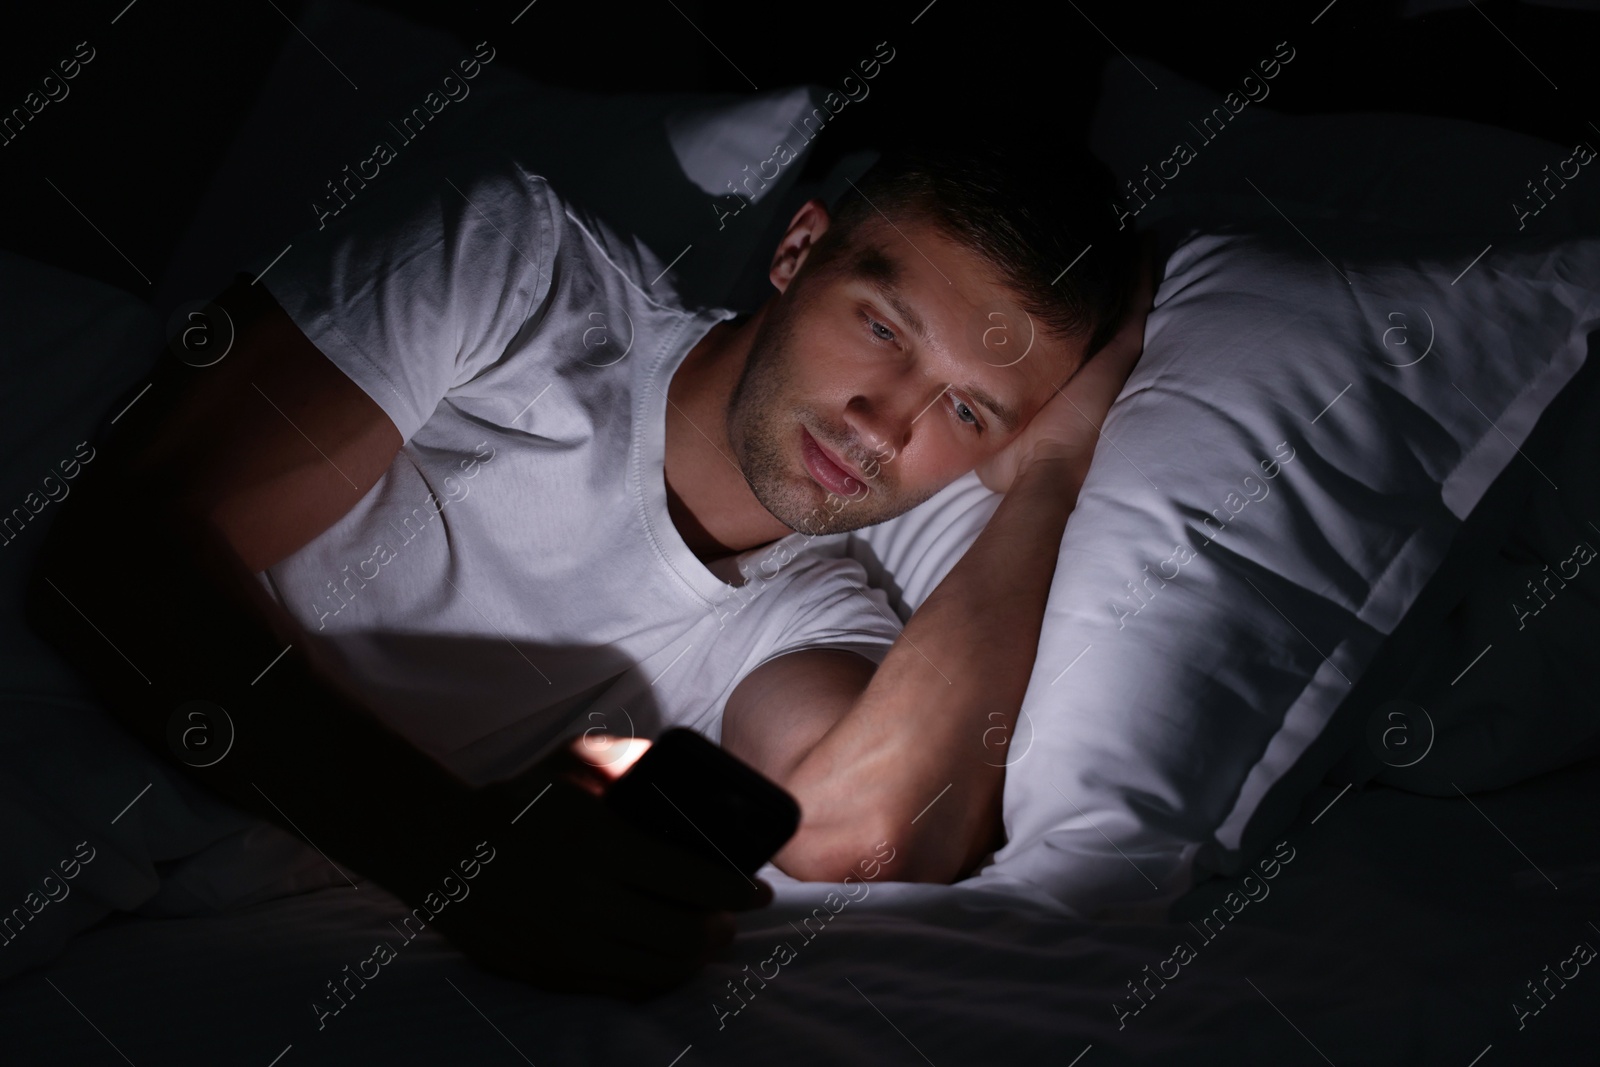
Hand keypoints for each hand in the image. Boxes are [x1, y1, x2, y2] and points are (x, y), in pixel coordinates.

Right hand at [408, 734, 771, 999]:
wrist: (443, 850)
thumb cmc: (517, 802)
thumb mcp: (570, 761)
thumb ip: (625, 754)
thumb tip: (669, 760)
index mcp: (599, 846)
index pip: (694, 882)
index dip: (738, 891)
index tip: (758, 889)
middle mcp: (584, 902)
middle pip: (683, 936)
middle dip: (722, 931)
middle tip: (731, 918)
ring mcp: (564, 945)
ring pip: (656, 970)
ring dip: (693, 959)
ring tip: (703, 940)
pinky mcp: (547, 972)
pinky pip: (620, 988)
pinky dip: (654, 979)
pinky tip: (665, 960)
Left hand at [975, 235, 1155, 494]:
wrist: (1044, 468)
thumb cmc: (1018, 460)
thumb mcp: (997, 429)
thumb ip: (984, 413)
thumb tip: (959, 412)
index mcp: (1069, 382)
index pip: (1076, 340)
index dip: (1074, 314)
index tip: (1070, 286)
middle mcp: (1096, 365)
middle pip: (1106, 314)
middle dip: (1107, 283)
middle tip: (1113, 245)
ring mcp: (1113, 355)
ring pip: (1126, 300)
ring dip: (1128, 269)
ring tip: (1133, 235)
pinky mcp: (1124, 348)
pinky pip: (1138, 300)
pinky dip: (1143, 270)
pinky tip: (1146, 241)